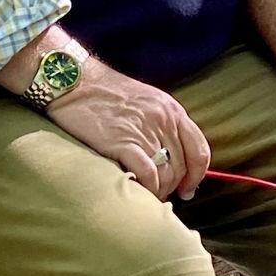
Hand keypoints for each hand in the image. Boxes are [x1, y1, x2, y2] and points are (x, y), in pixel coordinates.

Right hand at [46, 59, 209, 199]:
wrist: (75, 81)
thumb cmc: (106, 93)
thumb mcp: (146, 100)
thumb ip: (162, 125)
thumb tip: (171, 158)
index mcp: (172, 110)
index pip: (199, 150)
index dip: (197, 176)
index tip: (187, 188)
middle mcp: (164, 121)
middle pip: (182, 167)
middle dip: (173, 187)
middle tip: (160, 194)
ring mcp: (145, 132)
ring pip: (166, 175)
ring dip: (159, 191)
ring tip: (146, 193)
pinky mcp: (123, 142)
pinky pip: (147, 175)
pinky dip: (146, 188)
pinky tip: (137, 189)